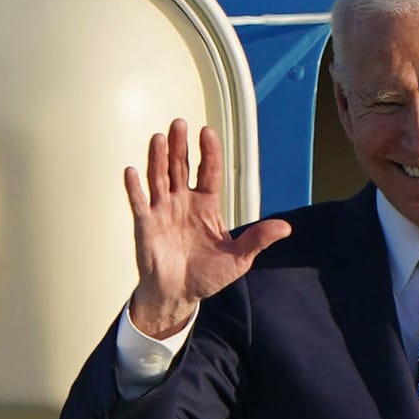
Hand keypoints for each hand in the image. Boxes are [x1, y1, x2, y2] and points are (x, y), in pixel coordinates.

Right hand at [124, 117, 291, 338]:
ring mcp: (163, 211)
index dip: (209, 152)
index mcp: (206, 205)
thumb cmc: (207, 275)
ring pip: (159, 178)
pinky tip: (131, 171)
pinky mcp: (146, 224)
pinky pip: (138, 202)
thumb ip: (258, 240)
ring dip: (157, 158)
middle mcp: (183, 202)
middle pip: (181, 167)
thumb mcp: (238, 259)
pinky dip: (134, 187)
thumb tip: (286, 227)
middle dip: (179, 146)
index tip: (207, 132)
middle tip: (179, 123)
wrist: (179, 295)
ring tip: (159, 137)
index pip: (209, 172)